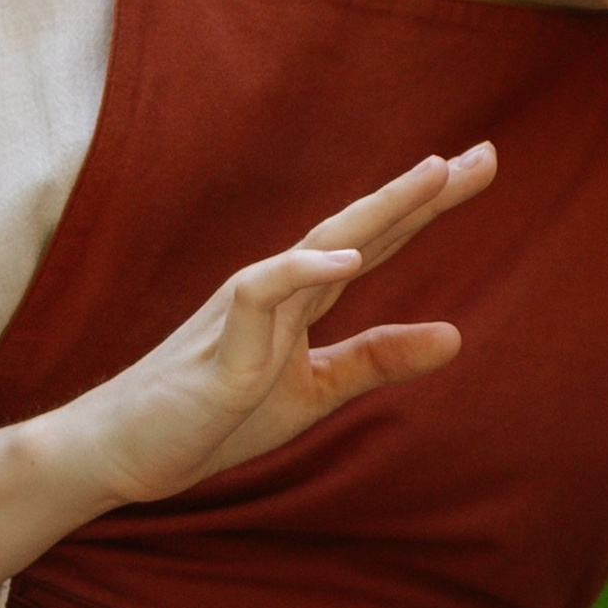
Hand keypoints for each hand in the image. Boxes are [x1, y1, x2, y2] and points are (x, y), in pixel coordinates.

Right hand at [68, 147, 497, 508]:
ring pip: (318, 246)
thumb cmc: (210, 414)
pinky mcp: (221, 352)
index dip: (428, 205)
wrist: (122, 452)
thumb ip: (377, 360)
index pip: (377, 240)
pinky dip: (302, 271)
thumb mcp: (314, 390)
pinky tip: (348, 257)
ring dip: (377, 211)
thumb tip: (456, 335)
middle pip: (359, 228)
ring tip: (432, 176)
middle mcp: (278, 288)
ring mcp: (246, 314)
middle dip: (421, 192)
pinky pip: (259, 296)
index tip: (481, 166)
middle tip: (486, 154)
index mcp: (302, 297)